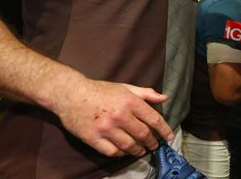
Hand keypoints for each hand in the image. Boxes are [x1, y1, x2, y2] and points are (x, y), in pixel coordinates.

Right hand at [53, 79, 173, 156]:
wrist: (71, 94)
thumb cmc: (100, 90)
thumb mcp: (125, 87)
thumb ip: (146, 93)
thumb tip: (165, 98)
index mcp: (129, 101)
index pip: (153, 119)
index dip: (164, 130)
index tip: (169, 137)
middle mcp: (119, 115)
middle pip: (142, 134)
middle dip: (152, 142)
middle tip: (154, 145)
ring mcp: (105, 128)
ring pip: (129, 145)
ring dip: (138, 150)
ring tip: (141, 150)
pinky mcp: (93, 138)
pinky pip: (112, 151)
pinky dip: (121, 153)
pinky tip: (125, 151)